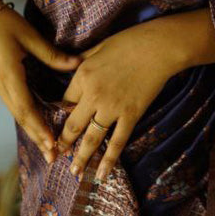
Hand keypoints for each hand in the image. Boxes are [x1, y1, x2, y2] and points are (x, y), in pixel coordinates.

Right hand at [0, 1, 81, 163]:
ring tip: (47, 147)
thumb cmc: (3, 21)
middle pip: (20, 116)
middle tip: (52, 157)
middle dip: (37, 137)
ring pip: (16, 112)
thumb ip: (52, 54)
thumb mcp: (29, 35)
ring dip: (31, 129)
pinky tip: (37, 124)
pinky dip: (26, 117)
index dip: (39, 127)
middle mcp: (0, 83)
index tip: (52, 143)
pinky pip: (13, 103)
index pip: (25, 107)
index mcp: (8, 73)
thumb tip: (78, 65)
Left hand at [56, 19, 188, 182]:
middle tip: (56, 156)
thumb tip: (71, 66)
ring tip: (74, 172)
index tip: (55, 126)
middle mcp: (93, 95)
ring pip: (92, 139)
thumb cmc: (128, 42)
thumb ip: (82, 60)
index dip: (59, 115)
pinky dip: (109, 160)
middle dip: (64, 143)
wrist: (158, 47)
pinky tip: (102, 174)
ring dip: (81, 157)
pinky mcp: (131, 115)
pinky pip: (118, 142)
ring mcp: (112, 108)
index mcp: (82, 76)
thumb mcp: (98, 47)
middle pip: (73, 125)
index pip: (65, 101)